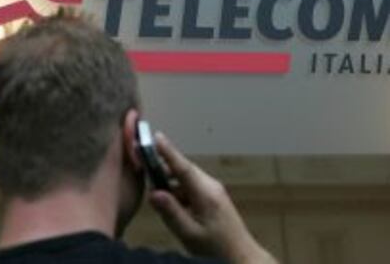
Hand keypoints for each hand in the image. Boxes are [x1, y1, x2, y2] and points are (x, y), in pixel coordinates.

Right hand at [149, 133, 277, 263]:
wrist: (241, 256)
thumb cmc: (217, 248)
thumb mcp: (189, 234)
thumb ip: (171, 212)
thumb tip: (153, 193)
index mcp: (205, 193)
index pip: (183, 167)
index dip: (168, 151)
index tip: (156, 137)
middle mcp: (211, 186)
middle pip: (183, 171)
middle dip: (164, 172)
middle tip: (148, 179)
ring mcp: (213, 190)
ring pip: (186, 180)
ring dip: (172, 187)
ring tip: (164, 205)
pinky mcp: (213, 196)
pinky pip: (191, 188)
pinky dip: (180, 194)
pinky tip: (177, 211)